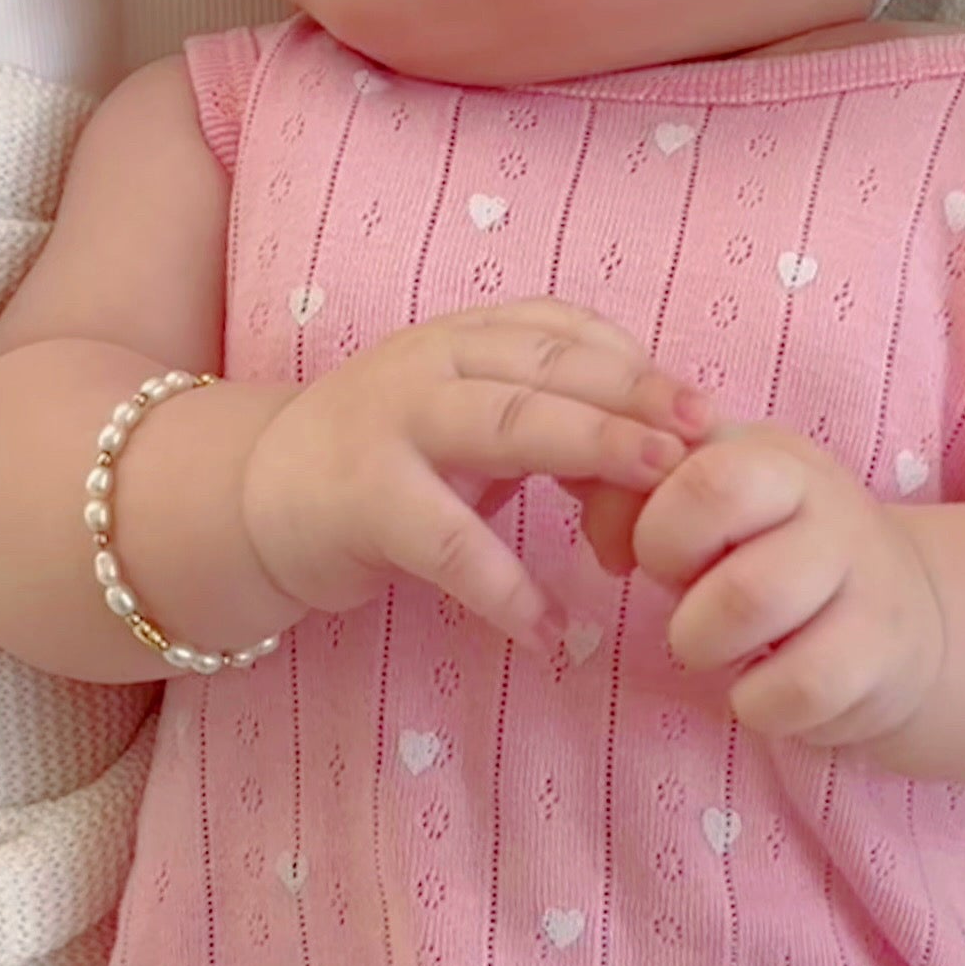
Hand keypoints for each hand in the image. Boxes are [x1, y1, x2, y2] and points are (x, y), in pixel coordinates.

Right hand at [237, 301, 711, 651]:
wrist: (256, 495)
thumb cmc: (392, 461)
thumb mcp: (476, 420)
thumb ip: (558, 421)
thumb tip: (669, 459)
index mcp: (472, 337)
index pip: (571, 333)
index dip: (641, 370)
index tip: (708, 415)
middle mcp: (435, 362)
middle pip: (550, 367)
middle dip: (633, 398)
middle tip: (705, 438)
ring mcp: (394, 425)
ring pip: (507, 425)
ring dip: (588, 451)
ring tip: (654, 496)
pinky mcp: (362, 500)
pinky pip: (447, 543)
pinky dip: (504, 589)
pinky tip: (552, 632)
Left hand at [578, 420, 947, 752]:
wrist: (907, 619)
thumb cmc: (775, 557)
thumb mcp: (711, 510)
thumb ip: (632, 494)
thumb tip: (583, 499)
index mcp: (777, 461)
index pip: (705, 474)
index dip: (657, 529)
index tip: (663, 558)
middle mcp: (830, 509)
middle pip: (718, 523)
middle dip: (677, 591)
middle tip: (691, 607)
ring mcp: (865, 581)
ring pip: (750, 603)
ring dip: (704, 645)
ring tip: (720, 651)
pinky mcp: (880, 658)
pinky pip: (794, 689)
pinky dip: (756, 703)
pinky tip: (764, 689)